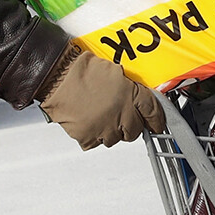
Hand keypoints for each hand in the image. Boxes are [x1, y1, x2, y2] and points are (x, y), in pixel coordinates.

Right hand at [40, 46, 166, 149]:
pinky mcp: (89, 137)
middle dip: (131, 127)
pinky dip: (93, 136)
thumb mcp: (114, 72)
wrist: (58, 78)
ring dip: (111, 131)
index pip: (153, 112)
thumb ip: (129, 87)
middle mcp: (122, 113)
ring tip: (100, 117)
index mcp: (131, 94)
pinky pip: (96, 143)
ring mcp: (106, 127)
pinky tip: (88, 122)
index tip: (157, 125)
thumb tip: (137, 97)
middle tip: (122, 119)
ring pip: (116, 139)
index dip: (157, 120)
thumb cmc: (82, 71)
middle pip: (135, 130)